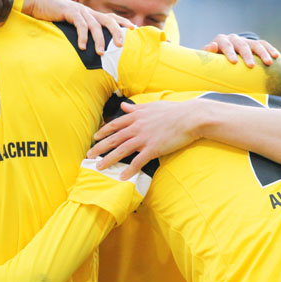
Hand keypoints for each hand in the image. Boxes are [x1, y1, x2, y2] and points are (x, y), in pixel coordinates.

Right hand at [23, 0, 133, 53]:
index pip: (110, 17)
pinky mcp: (69, 11)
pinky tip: (82, 47)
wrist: (37, 4)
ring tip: (101, 53)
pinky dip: (82, 36)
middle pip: (108, 20)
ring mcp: (79, 10)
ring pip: (95, 25)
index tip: (134, 30)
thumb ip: (79, 33)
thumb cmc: (53, 17)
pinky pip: (80, 24)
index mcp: (90, 14)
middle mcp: (87, 11)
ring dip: (99, 40)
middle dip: (117, 32)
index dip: (122, 22)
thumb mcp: (70, 25)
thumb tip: (87, 49)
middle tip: (121, 46)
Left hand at [87, 99, 201, 178]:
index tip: (94, 137)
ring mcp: (144, 138)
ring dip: (109, 160)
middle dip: (100, 147)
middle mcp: (137, 127)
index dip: (103, 132)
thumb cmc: (174, 111)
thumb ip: (136, 107)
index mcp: (136, 116)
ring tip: (99, 167)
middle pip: (113, 138)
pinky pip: (138, 161)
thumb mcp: (152, 106)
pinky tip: (122, 176)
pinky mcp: (153, 148)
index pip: (115, 125)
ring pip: (122, 150)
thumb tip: (124, 105)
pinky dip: (129, 170)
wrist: (190, 117)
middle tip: (89, 155)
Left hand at [202, 33, 279, 66]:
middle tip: (251, 66)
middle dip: (247, 55)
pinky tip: (276, 56)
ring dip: (263, 53)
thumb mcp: (207, 57)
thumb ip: (207, 53)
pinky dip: (270, 49)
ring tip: (269, 63)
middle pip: (242, 45)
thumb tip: (213, 46)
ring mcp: (245, 40)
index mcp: (221, 40)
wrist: (221, 52)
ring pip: (255, 44)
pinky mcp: (254, 43)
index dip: (230, 53)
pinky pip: (264, 44)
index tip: (234, 62)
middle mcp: (234, 38)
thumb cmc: (213, 59)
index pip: (226, 45)